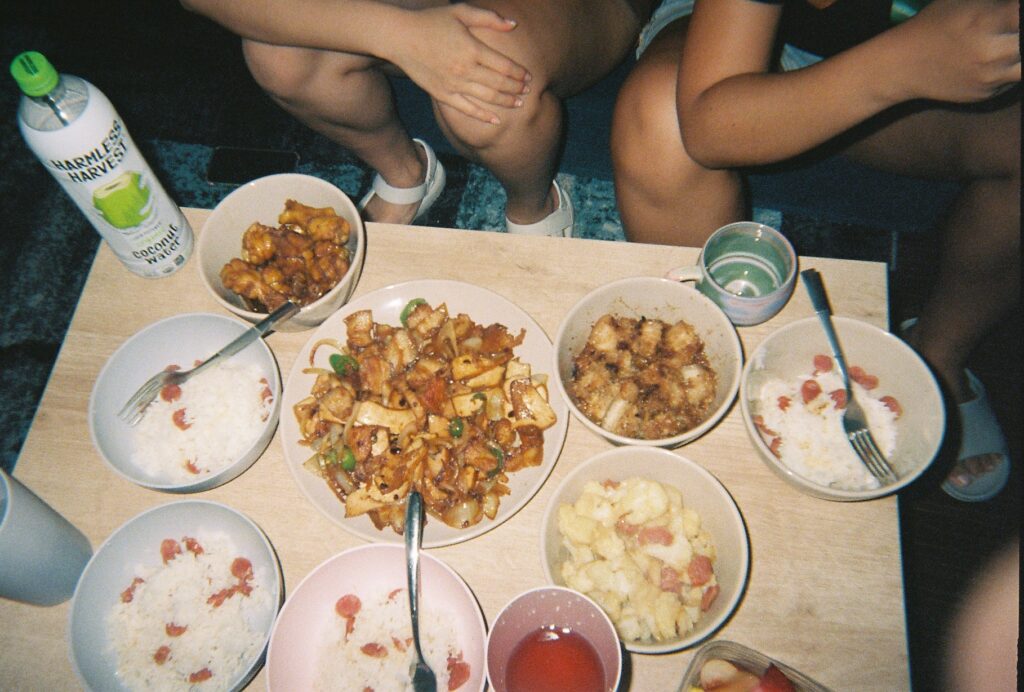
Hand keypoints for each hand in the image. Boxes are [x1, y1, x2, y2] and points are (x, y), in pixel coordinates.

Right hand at [388, 5, 531, 123]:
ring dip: (506, 101)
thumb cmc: (431, 21)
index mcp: (473, 48)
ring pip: (487, 98)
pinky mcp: (443, 94)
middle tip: (527, 91)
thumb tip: (513, 24)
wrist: (400, 37)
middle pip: (500, 84)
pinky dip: (483, 116)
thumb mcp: (460, 11)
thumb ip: (488, 17)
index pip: (505, 66)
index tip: (529, 76)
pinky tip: (496, 119)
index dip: (520, 73)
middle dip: (517, 88)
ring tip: (518, 103)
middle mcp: (465, 69)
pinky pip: (467, 109)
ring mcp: (454, 84)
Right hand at [893, 0, 1019, 102]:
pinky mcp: (986, 93)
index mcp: (987, 22)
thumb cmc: (933, 26)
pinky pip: (1011, 80)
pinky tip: (992, 61)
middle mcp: (992, 53)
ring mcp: (990, 77)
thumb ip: (997, 5)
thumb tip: (1014, 11)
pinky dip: (1009, 69)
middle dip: (1020, 32)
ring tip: (1006, 47)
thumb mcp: (964, 2)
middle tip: (1011, 30)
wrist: (903, 66)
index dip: (1021, 15)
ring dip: (1019, 54)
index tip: (1014, 16)